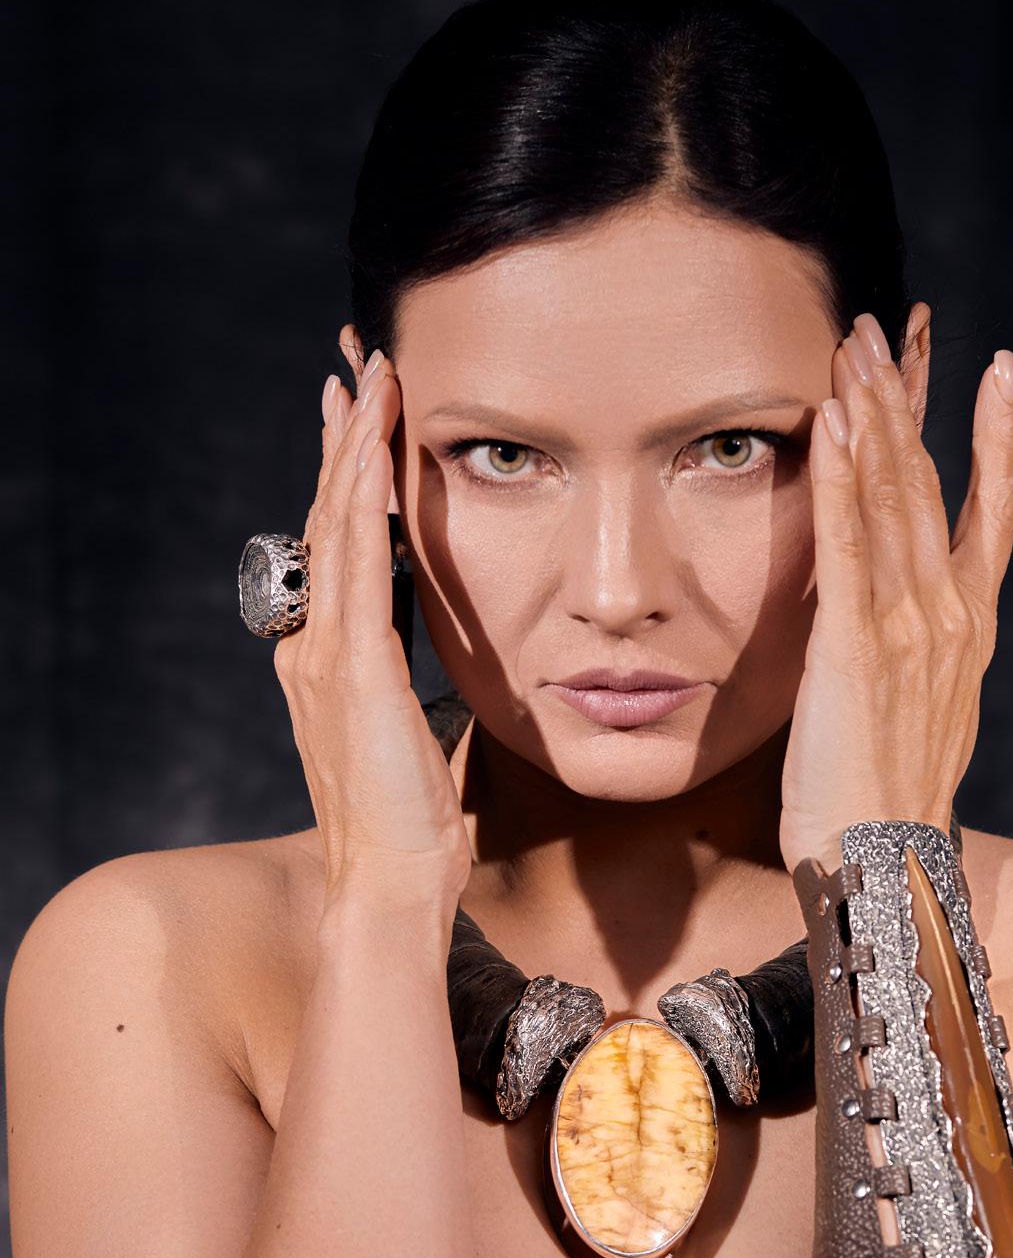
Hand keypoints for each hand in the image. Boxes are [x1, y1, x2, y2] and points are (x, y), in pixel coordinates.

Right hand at [271, 336, 472, 904]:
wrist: (394, 885)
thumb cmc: (411, 828)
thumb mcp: (417, 744)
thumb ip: (420, 699)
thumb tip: (454, 676)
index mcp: (331, 663)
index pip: (340, 551)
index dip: (347, 483)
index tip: (360, 427)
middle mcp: (314, 647)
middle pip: (328, 520)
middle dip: (343, 442)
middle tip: (357, 372)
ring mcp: (327, 655)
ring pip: (338, 525)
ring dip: (354, 447)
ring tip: (370, 380)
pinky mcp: (354, 668)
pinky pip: (360, 562)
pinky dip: (365, 498)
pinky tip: (375, 449)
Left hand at [778, 308, 1012, 874]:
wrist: (882, 865)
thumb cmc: (885, 796)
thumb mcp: (917, 708)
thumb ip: (911, 648)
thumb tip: (887, 615)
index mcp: (967, 626)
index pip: (986, 508)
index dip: (992, 435)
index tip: (995, 369)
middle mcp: (948, 614)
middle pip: (932, 483)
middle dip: (909, 398)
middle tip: (889, 327)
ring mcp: (906, 627)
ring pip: (894, 498)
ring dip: (873, 414)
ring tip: (856, 345)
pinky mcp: (852, 647)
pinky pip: (846, 544)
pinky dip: (840, 476)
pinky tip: (831, 421)